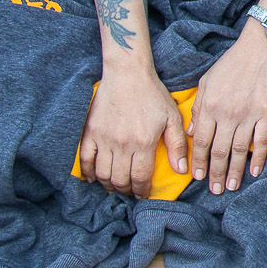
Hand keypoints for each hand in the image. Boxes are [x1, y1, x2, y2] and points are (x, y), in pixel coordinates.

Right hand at [78, 68, 185, 196]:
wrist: (127, 73)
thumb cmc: (152, 94)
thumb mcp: (171, 117)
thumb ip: (177, 145)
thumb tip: (181, 169)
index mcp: (143, 142)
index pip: (140, 177)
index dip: (142, 191)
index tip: (143, 194)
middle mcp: (122, 144)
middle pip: (120, 179)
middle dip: (126, 190)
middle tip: (130, 192)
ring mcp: (104, 138)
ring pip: (103, 174)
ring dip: (108, 185)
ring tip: (115, 187)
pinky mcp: (90, 132)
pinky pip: (85, 160)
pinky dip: (88, 173)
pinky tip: (93, 178)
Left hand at [189, 27, 266, 195]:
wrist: (259, 49)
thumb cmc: (231, 64)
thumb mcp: (206, 82)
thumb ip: (198, 109)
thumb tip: (193, 134)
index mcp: (210, 106)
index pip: (202, 142)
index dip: (199, 162)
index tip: (198, 177)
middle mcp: (228, 114)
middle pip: (219, 151)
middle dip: (215, 173)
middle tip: (215, 190)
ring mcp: (248, 115)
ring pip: (239, 150)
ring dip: (234, 171)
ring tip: (230, 187)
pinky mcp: (266, 113)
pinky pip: (261, 141)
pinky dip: (258, 158)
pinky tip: (254, 172)